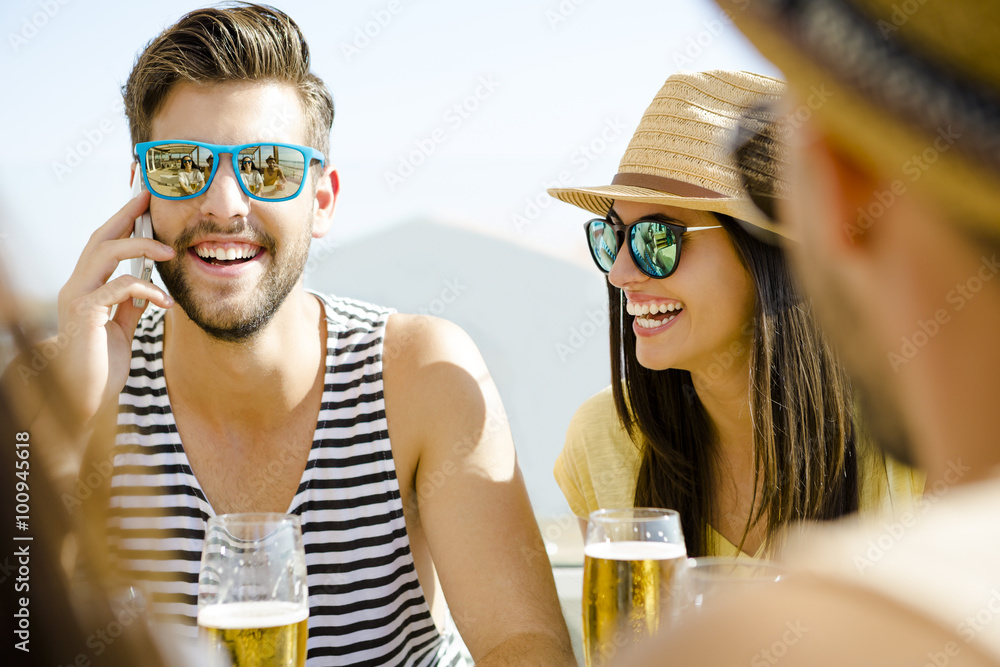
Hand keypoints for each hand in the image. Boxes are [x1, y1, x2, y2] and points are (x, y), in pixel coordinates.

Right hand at [55, 189, 174, 425]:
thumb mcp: (121, 327)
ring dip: (142, 247)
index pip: (103, 243)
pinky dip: (147, 290)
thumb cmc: (102, 363)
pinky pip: (119, 288)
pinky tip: (166, 303)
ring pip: (106, 253)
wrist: (86, 397)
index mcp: (85, 286)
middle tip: (152, 200)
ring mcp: (76, 297)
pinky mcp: (84, 313)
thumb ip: (130, 304)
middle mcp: (76, 285)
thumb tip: (149, 287)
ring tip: (170, 253)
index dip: (122, 219)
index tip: (144, 200)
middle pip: (101, 237)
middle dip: (127, 215)